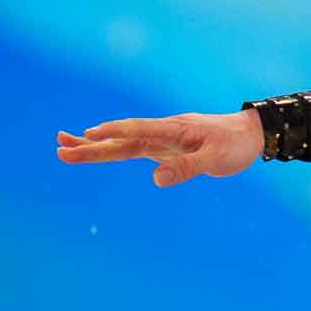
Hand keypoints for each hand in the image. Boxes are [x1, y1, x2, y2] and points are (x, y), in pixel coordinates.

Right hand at [55, 109, 263, 187]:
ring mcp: (162, 139)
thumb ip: (185, 168)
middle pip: (121, 139)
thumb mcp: (214, 160)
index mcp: (173, 130)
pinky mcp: (166, 147)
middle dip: (91, 145)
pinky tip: (99, 147)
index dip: (112, 135)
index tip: (87, 136)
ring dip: (96, 145)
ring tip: (65, 145)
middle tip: (59, 148)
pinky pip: (135, 148)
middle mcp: (163, 132)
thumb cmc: (234, 146)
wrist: (251, 134)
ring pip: (124, 143)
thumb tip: (154, 179)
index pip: (136, 132)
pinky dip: (115, 148)